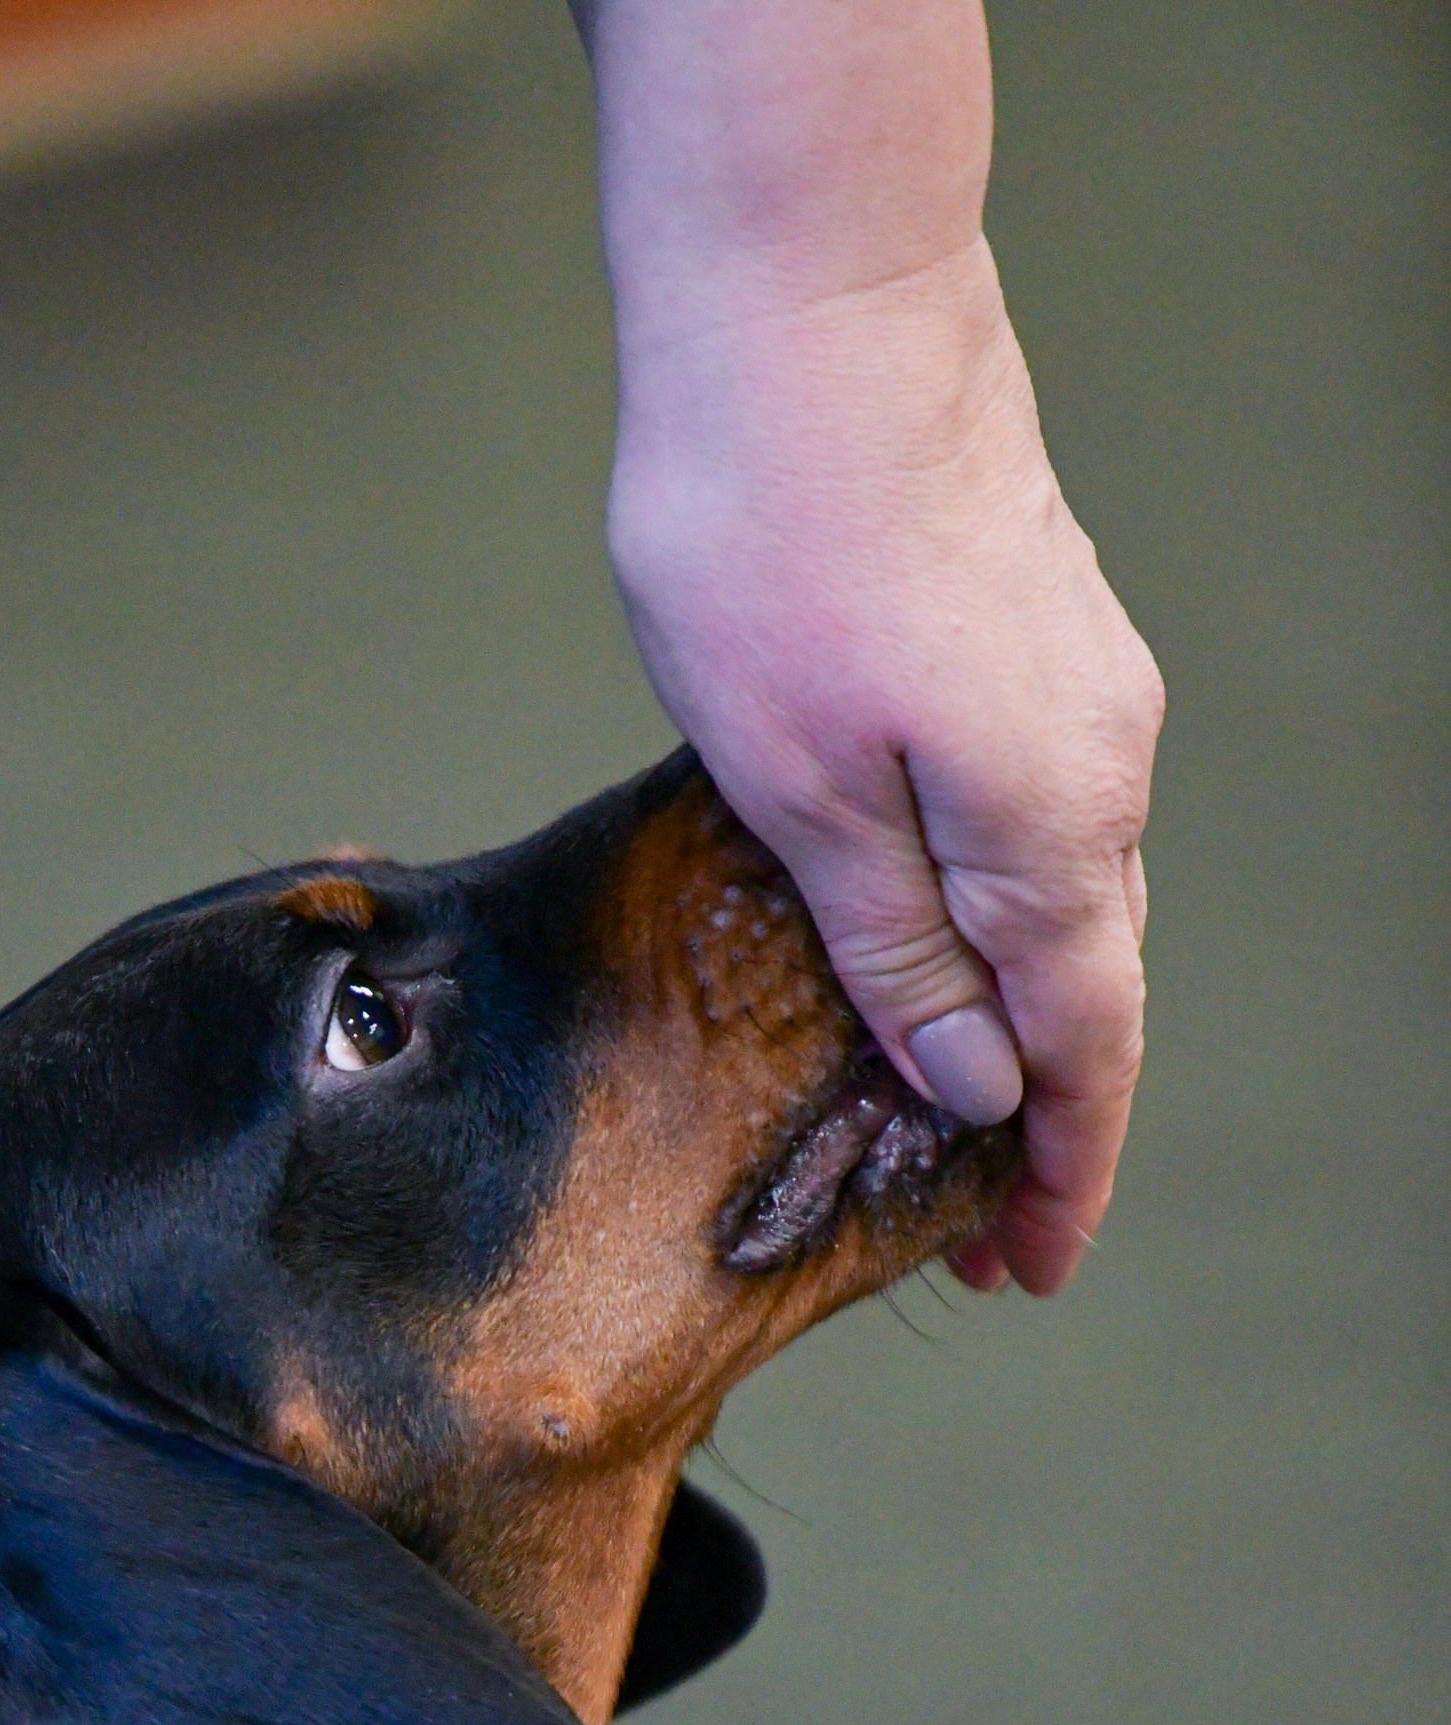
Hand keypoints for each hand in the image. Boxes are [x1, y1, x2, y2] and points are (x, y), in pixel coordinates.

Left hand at [586, 0, 1163, 1294]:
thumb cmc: (771, 535)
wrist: (810, 303)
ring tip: (948, 1127)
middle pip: (1091, 988)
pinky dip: (1002, 920)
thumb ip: (895, 949)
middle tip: (980, 1240)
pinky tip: (941, 959)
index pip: (1082, 1052)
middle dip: (1041, 1125)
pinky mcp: (1036, 636)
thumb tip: (977, 1082)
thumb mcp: (796, 791)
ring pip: (1065, 905)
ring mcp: (1081, 690)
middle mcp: (1101, 763)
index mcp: (1050, 826)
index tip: (1026, 1272)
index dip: (1059, 1178)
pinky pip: (1038, 825)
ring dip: (1019, 1022)